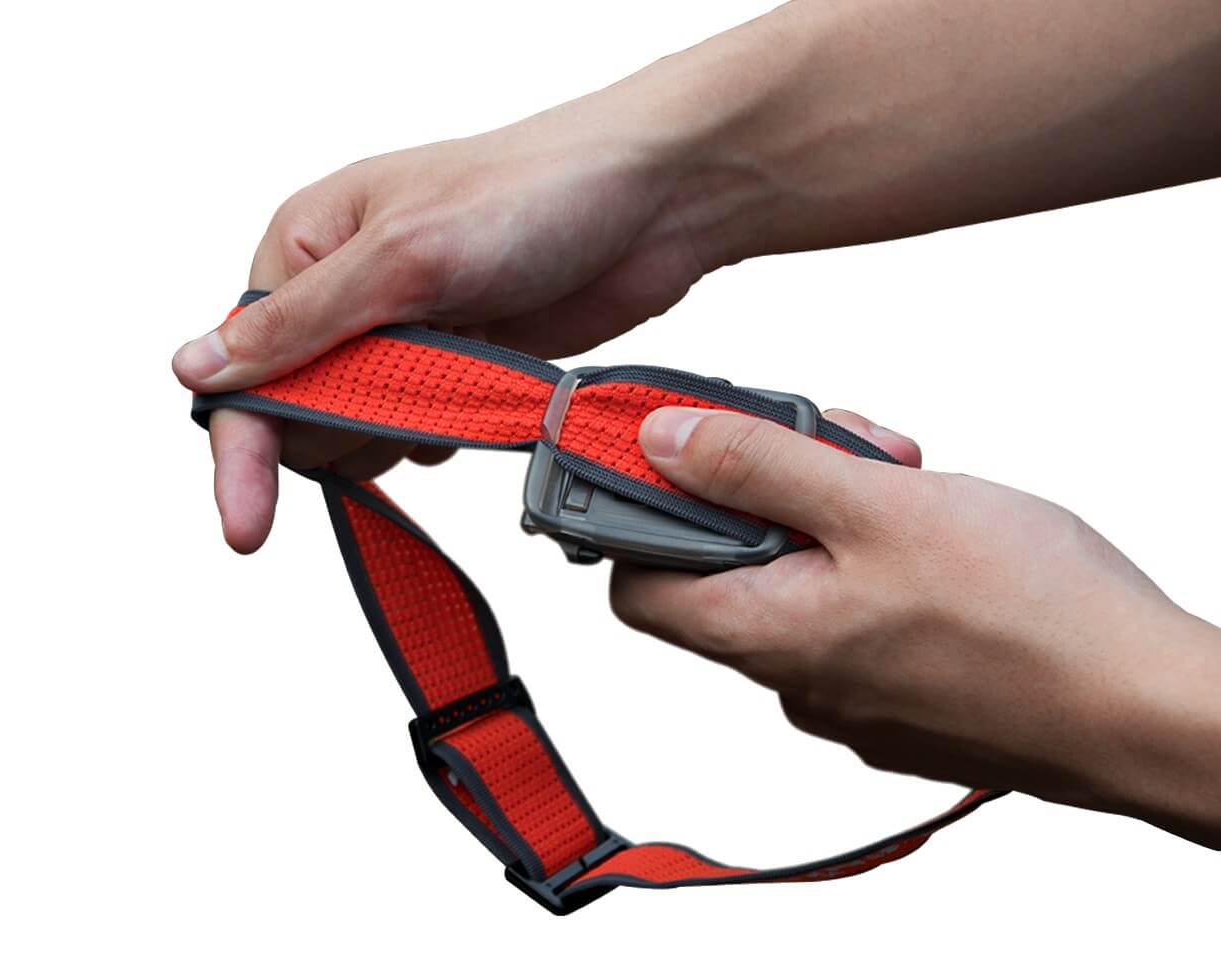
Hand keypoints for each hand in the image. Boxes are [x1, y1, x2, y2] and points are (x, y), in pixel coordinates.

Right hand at [173, 86, 721, 551]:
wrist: (652, 201)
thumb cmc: (532, 192)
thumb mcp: (403, 257)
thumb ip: (302, 326)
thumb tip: (198, 369)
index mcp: (307, 245)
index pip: (245, 366)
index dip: (243, 448)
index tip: (245, 526)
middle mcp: (347, 291)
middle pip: (300, 409)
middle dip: (347, 424)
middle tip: (413, 391)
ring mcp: (408, 331)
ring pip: (363, 428)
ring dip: (402, 427)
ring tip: (457, 375)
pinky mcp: (461, 362)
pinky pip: (423, 429)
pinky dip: (447, 429)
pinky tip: (480, 395)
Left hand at [610, 407, 1220, 846]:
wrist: (1147, 709)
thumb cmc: (1028, 618)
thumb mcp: (877, 507)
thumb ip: (758, 467)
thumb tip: (660, 442)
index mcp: (764, 636)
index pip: (637, 584)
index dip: (641, 512)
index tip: (677, 448)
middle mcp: (792, 678)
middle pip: (729, 564)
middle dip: (771, 486)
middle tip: (838, 446)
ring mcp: (850, 691)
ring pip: (802, 576)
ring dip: (836, 511)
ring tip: (906, 480)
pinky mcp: (901, 690)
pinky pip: (855, 608)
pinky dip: (875, 555)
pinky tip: (935, 529)